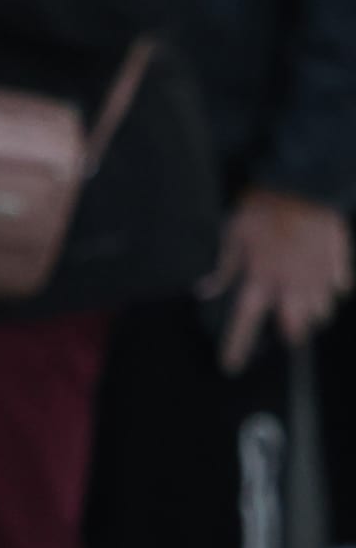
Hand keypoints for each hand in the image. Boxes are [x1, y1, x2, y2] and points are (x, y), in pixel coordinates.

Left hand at [199, 189, 353, 372]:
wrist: (304, 180)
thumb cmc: (264, 205)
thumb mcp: (233, 233)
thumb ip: (223, 266)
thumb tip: (205, 289)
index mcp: (259, 281)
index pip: (244, 325)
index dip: (237, 348)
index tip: (231, 367)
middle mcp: (290, 285)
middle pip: (295, 329)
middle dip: (291, 336)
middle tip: (287, 336)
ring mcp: (319, 274)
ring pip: (322, 313)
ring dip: (313, 315)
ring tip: (306, 309)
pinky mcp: (340, 260)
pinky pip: (341, 288)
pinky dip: (334, 291)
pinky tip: (327, 285)